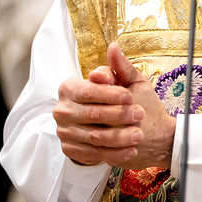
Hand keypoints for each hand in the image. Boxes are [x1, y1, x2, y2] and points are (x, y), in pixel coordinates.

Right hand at [54, 43, 176, 169]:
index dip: (109, 94)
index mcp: (71, 88)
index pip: (88, 91)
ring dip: (118, 137)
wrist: (129, 127)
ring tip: (138, 135)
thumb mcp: (130, 82)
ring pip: (94, 137)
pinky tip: (131, 151)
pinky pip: (93, 154)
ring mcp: (65, 132)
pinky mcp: (72, 150)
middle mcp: (63, 110)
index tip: (129, 96)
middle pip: (91, 114)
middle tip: (139, 115)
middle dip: (117, 115)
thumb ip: (120, 67)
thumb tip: (113, 47)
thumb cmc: (130, 101)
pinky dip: (114, 154)